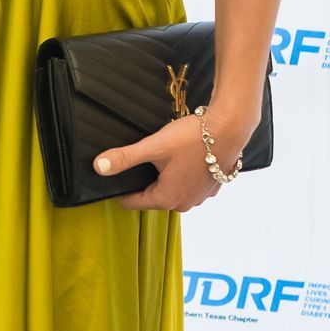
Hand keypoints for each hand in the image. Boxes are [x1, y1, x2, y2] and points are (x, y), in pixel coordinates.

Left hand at [94, 109, 247, 212]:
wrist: (230, 128)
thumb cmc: (193, 138)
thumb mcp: (153, 146)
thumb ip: (125, 158)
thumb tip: (99, 167)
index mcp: (167, 198)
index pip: (134, 203)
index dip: (122, 190)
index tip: (117, 179)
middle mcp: (185, 203)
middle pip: (153, 196)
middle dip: (146, 180)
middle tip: (145, 159)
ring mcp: (200, 196)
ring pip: (173, 189)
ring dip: (166, 177)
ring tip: (166, 156)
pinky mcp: (212, 186)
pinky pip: (190, 184)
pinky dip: (184, 174)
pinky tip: (185, 157)